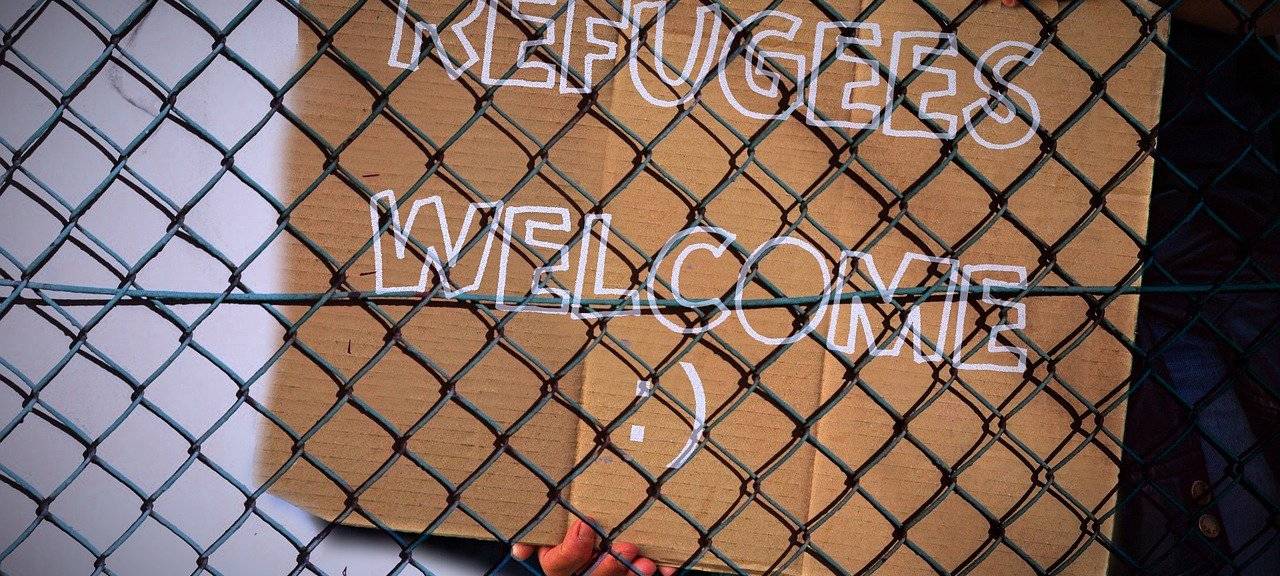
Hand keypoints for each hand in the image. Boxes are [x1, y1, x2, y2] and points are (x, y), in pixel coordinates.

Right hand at [511, 518, 672, 575]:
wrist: (598, 510)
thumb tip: (520, 550)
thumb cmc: (568, 513)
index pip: (556, 564)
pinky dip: (658, 572)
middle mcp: (580, 571)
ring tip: (647, 563)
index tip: (587, 524)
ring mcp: (605, 574)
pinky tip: (668, 568)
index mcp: (557, 558)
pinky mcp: (626, 572)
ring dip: (632, 575)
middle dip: (609, 567)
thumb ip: (539, 524)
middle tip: (625, 547)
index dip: (572, 550)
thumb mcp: (551, 516)